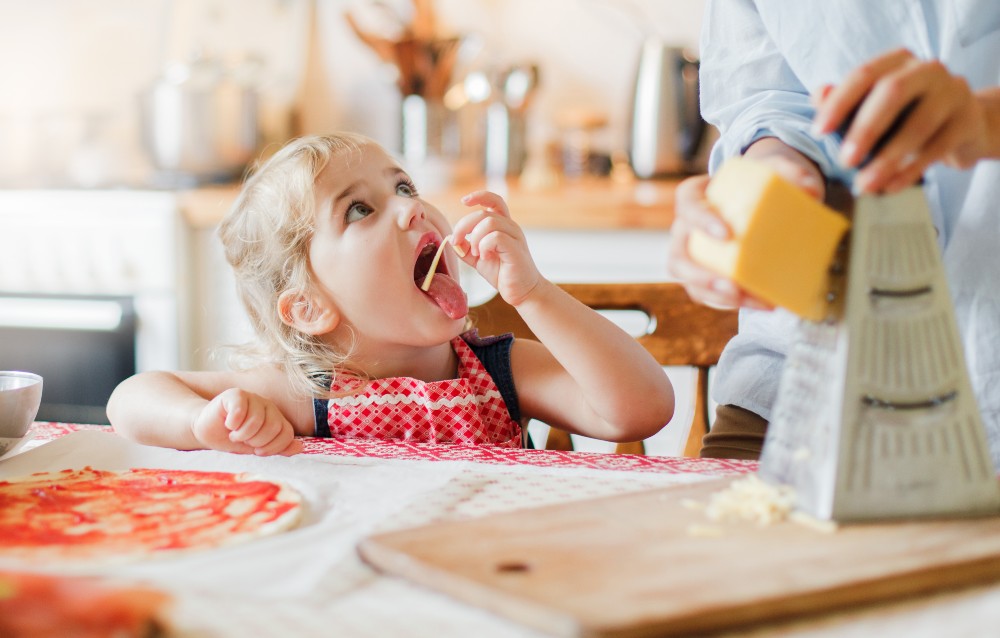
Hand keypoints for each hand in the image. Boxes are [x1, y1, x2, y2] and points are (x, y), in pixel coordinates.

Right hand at [192, 388, 301, 455]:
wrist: (207, 430)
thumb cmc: (232, 438)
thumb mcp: (256, 448)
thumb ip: (277, 447)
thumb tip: (299, 448)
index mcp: (276, 418)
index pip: (287, 433)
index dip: (272, 447)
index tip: (257, 451)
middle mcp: (267, 406)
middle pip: (274, 426)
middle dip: (256, 441)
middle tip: (243, 440)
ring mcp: (252, 398)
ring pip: (258, 420)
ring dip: (242, 434)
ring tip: (234, 434)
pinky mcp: (235, 394)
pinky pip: (241, 410)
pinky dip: (233, 423)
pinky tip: (228, 424)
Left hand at [451, 190, 541, 305]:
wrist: (522, 291)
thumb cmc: (502, 273)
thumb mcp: (478, 259)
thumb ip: (466, 248)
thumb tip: (452, 239)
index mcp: (503, 225)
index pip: (494, 200)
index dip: (479, 196)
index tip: (464, 201)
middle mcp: (510, 227)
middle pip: (483, 213)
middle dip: (463, 226)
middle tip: (456, 242)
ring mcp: (515, 237)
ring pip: (489, 222)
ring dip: (475, 238)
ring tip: (476, 254)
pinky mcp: (516, 249)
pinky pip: (495, 237)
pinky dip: (484, 246)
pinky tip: (485, 257)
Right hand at [668, 138, 821, 310]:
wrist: (759, 197)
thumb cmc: (759, 182)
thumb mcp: (775, 169)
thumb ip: (792, 173)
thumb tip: (811, 190)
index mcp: (695, 196)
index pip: (687, 205)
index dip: (701, 221)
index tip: (726, 234)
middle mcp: (685, 228)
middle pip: (678, 254)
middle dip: (700, 275)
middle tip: (731, 285)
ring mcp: (690, 254)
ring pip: (688, 280)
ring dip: (714, 295)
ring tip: (746, 300)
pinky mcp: (702, 274)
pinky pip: (706, 293)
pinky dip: (729, 303)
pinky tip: (758, 303)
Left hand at [812, 48, 991, 193]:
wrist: (964, 124)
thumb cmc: (908, 113)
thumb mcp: (874, 106)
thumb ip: (845, 101)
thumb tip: (819, 95)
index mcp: (898, 61)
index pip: (863, 75)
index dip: (839, 103)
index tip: (819, 132)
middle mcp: (927, 69)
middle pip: (892, 92)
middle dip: (865, 129)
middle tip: (845, 161)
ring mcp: (952, 92)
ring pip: (917, 125)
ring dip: (886, 159)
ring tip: (864, 185)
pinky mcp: (967, 120)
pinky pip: (936, 148)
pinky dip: (909, 171)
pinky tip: (889, 187)